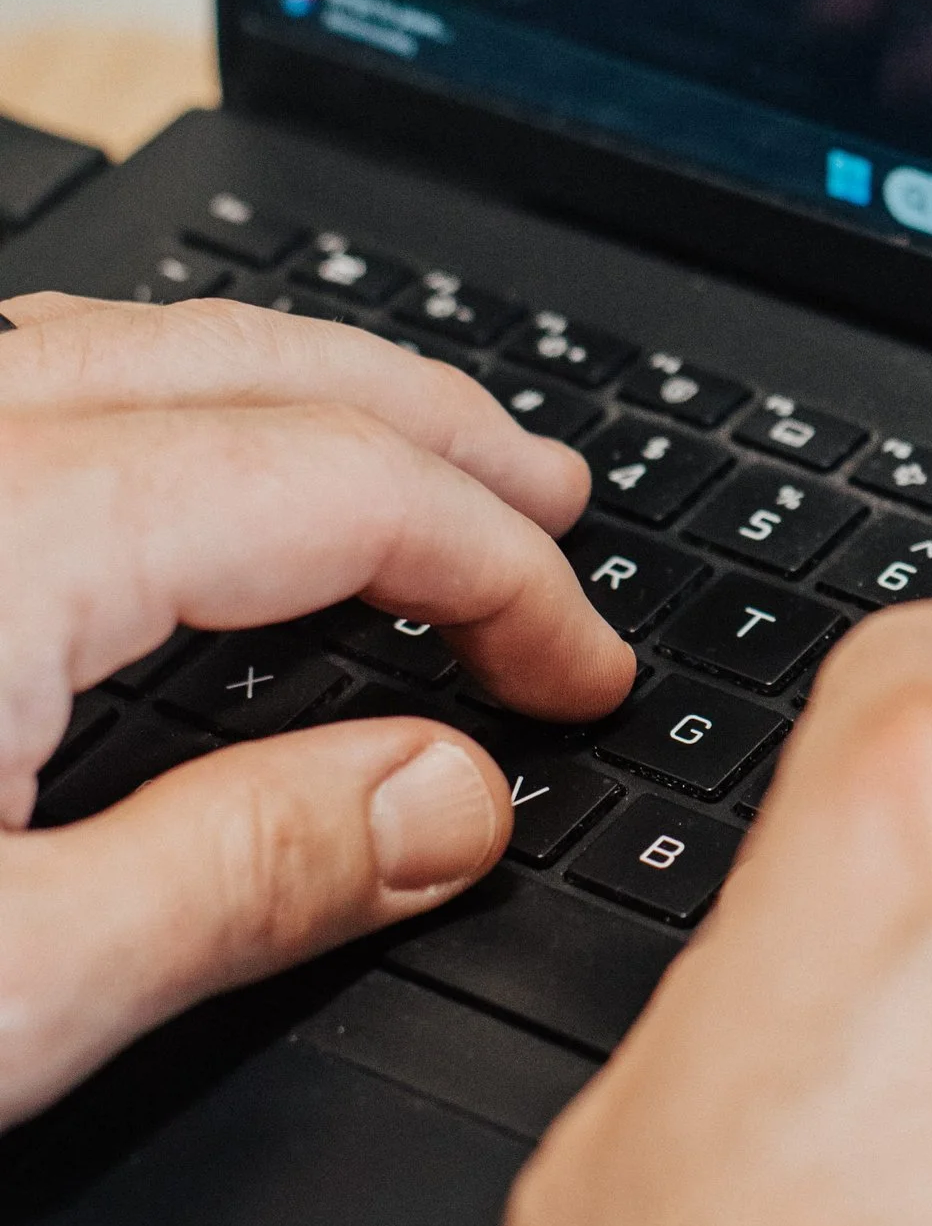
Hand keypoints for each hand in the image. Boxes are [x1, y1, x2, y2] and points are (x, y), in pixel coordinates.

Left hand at [0, 296, 636, 1123]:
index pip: (337, 486)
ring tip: (405, 467)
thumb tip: (449, 808)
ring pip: (135, 342)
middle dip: (434, 434)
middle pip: (250, 365)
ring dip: (298, 398)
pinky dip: (164, 403)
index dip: (499, 576)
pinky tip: (181, 479)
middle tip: (555, 511)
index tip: (579, 673)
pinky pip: (35, 378)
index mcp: (5, 535)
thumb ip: (233, 883)